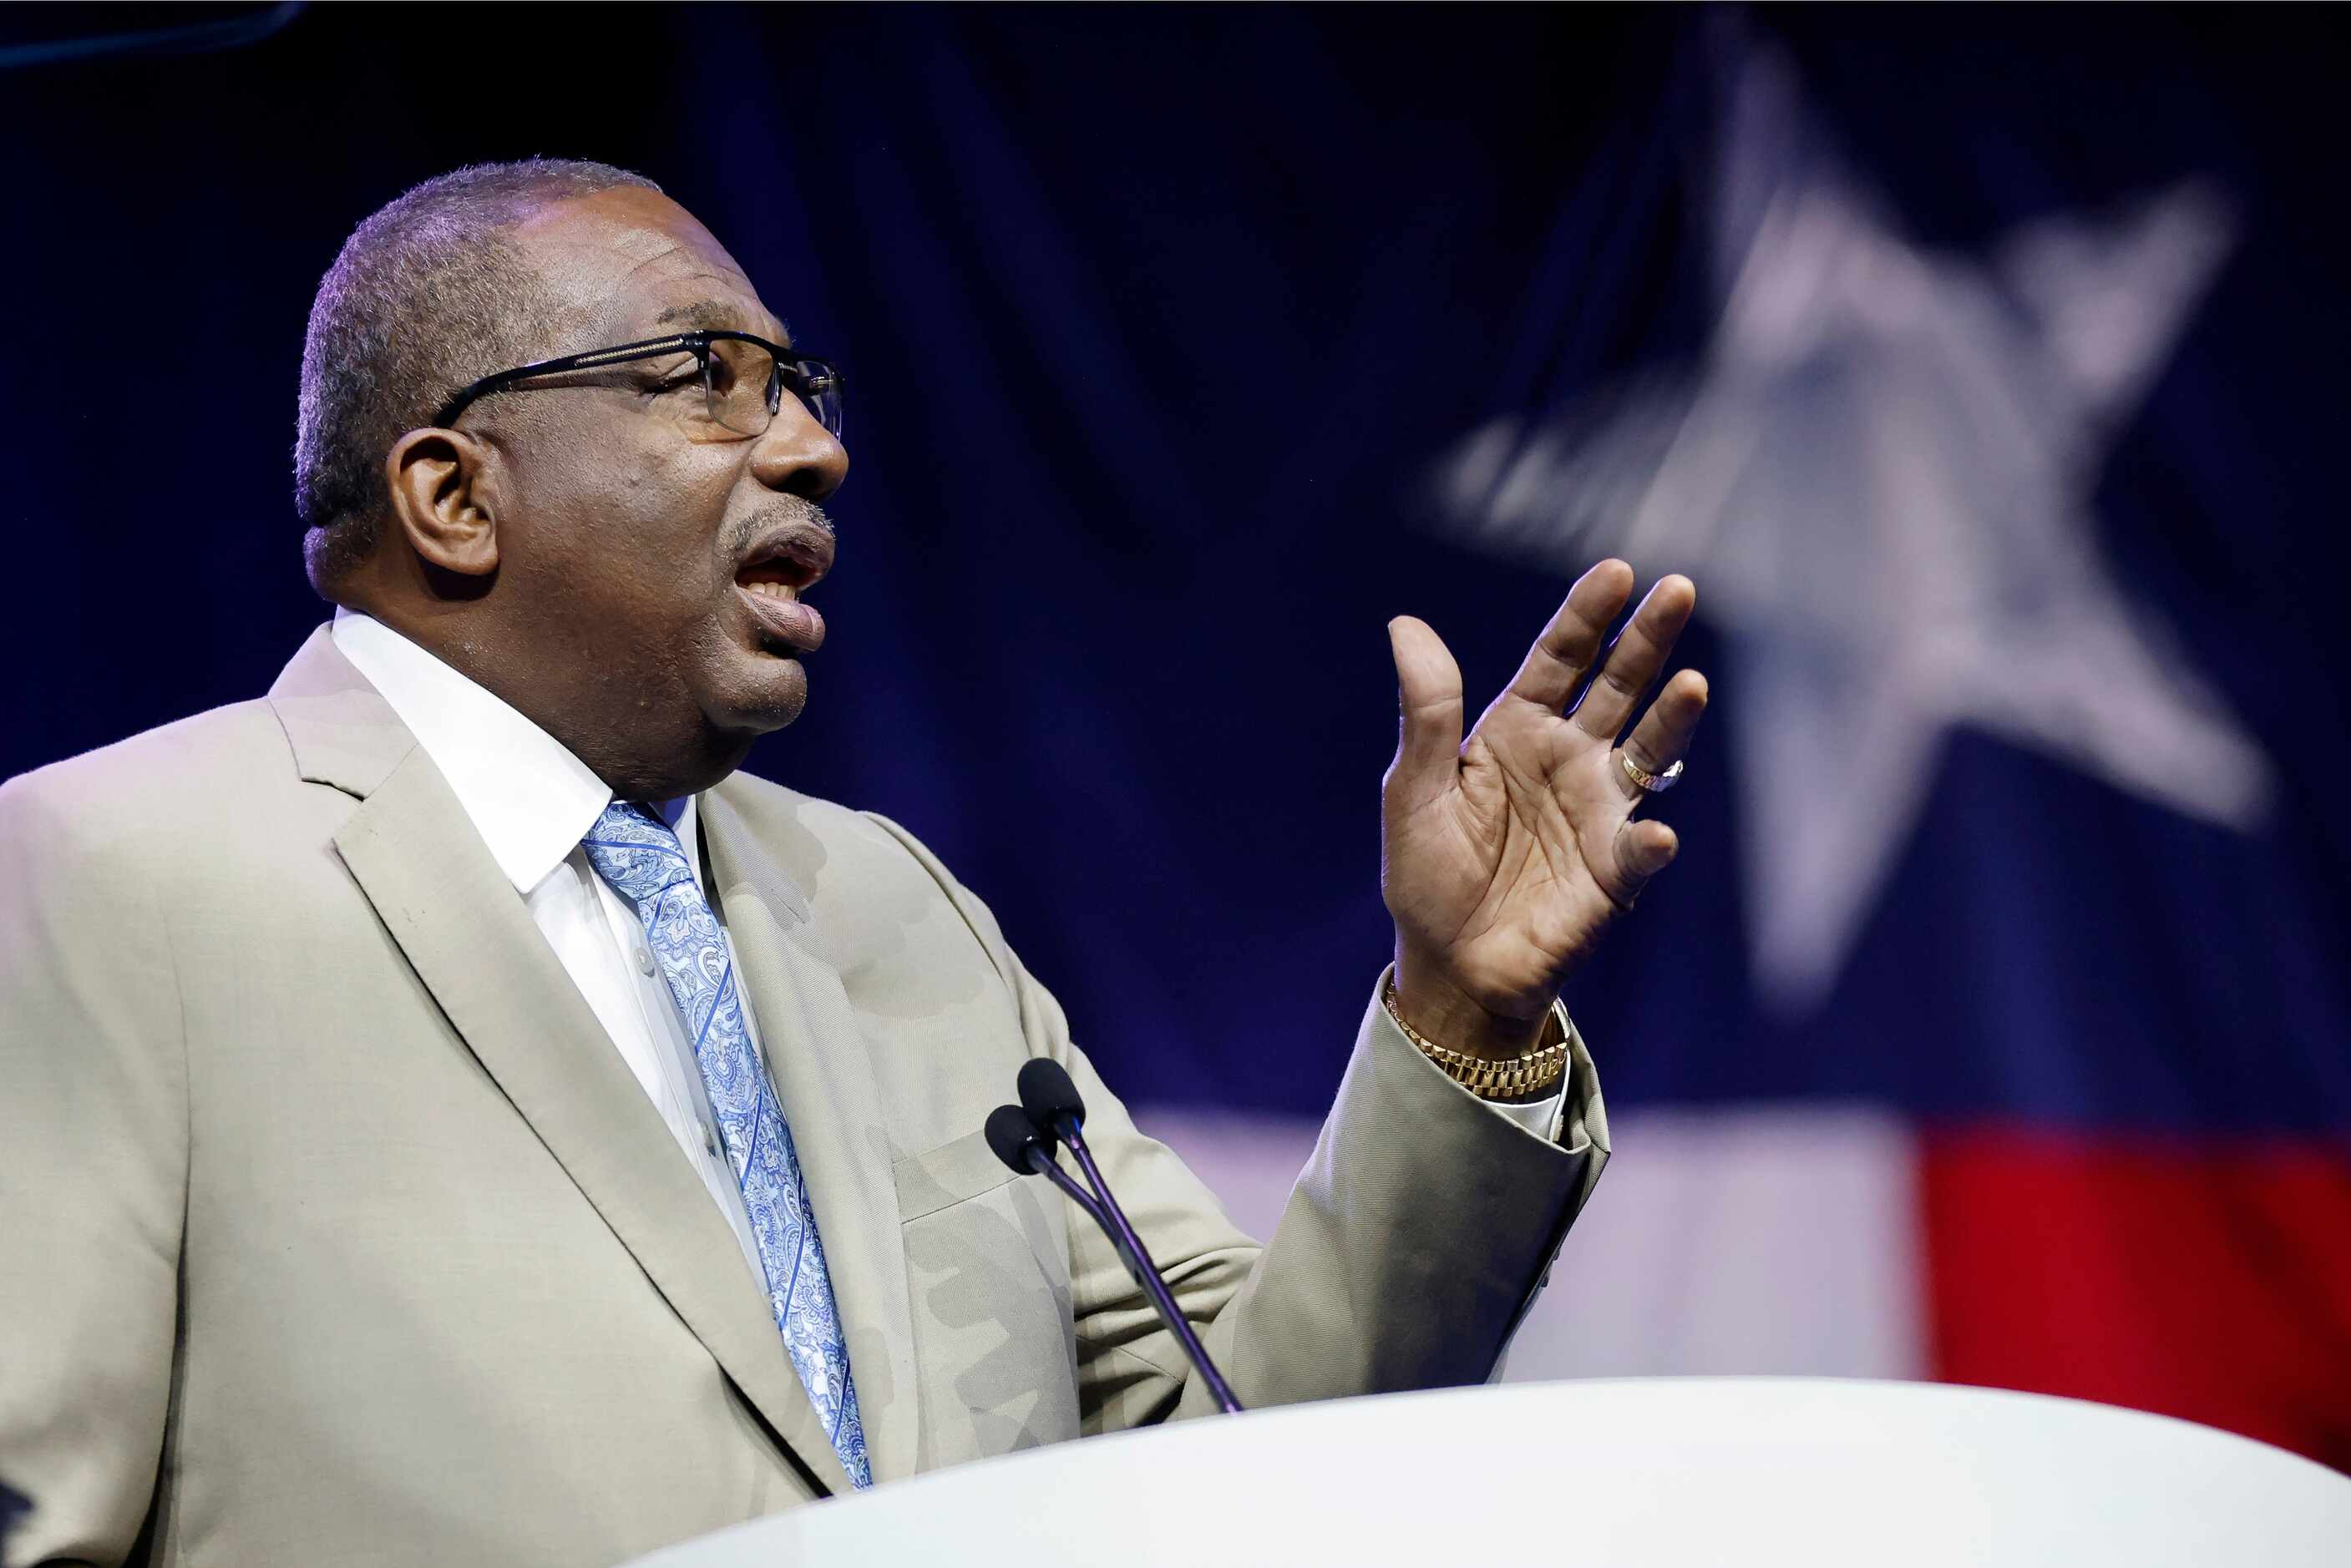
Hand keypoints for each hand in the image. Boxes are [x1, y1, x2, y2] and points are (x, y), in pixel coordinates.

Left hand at [1381, 560, 1706, 1059]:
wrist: (1450, 966)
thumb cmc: (1429, 875)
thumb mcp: (1413, 789)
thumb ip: (1425, 711)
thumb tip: (1405, 623)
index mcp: (1518, 730)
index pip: (1560, 658)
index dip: (1588, 615)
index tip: (1617, 571)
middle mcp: (1570, 758)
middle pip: (1618, 686)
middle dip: (1648, 639)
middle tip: (1679, 590)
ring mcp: (1601, 810)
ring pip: (1649, 751)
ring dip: (1673, 720)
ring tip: (1692, 685)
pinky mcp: (1616, 871)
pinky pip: (1641, 849)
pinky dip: (1651, 841)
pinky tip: (1655, 833)